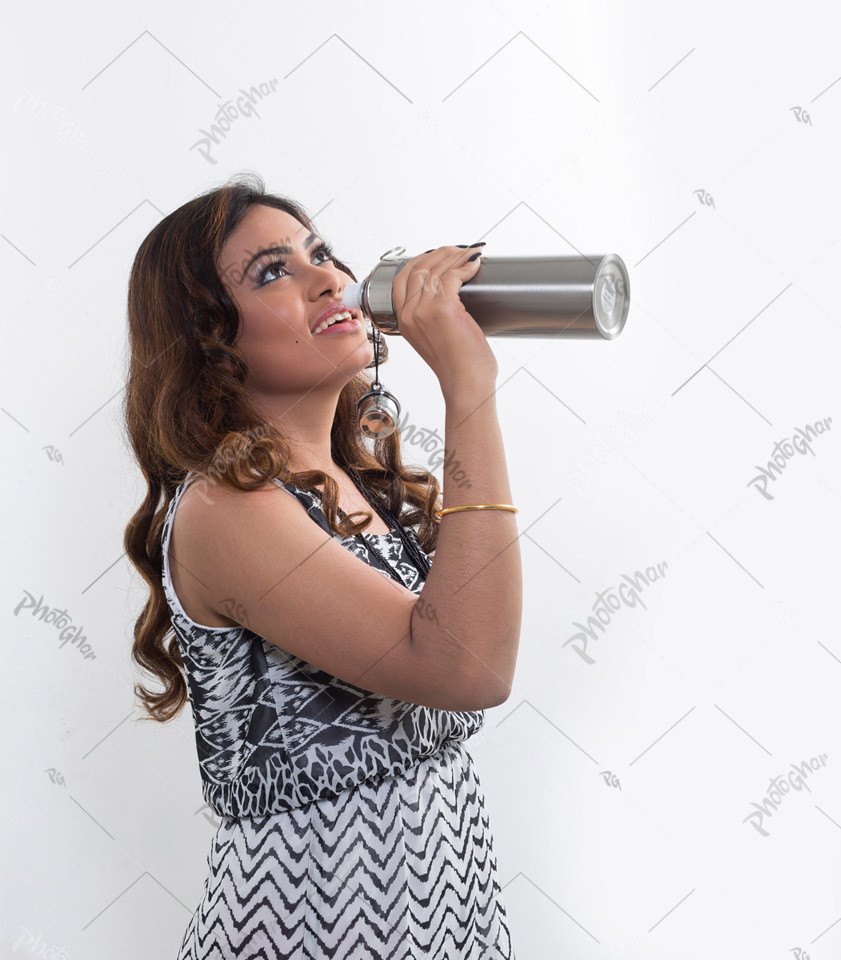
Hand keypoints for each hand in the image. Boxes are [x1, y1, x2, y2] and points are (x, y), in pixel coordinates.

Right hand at [390, 245, 497, 391]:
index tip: (439, 255)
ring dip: (455, 256)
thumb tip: (452, 292)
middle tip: (460, 251)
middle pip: (418, 268)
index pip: (401, 279)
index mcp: (403, 321)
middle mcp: (409, 314)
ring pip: (436, 268)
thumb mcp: (435, 339)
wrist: (465, 385)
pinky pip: (453, 275)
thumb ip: (433, 318)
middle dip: (440, 254)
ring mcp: (424, 310)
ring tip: (471, 254)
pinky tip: (475, 264)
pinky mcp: (444, 309)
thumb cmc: (458, 366)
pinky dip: (465, 265)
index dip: (419, 261)